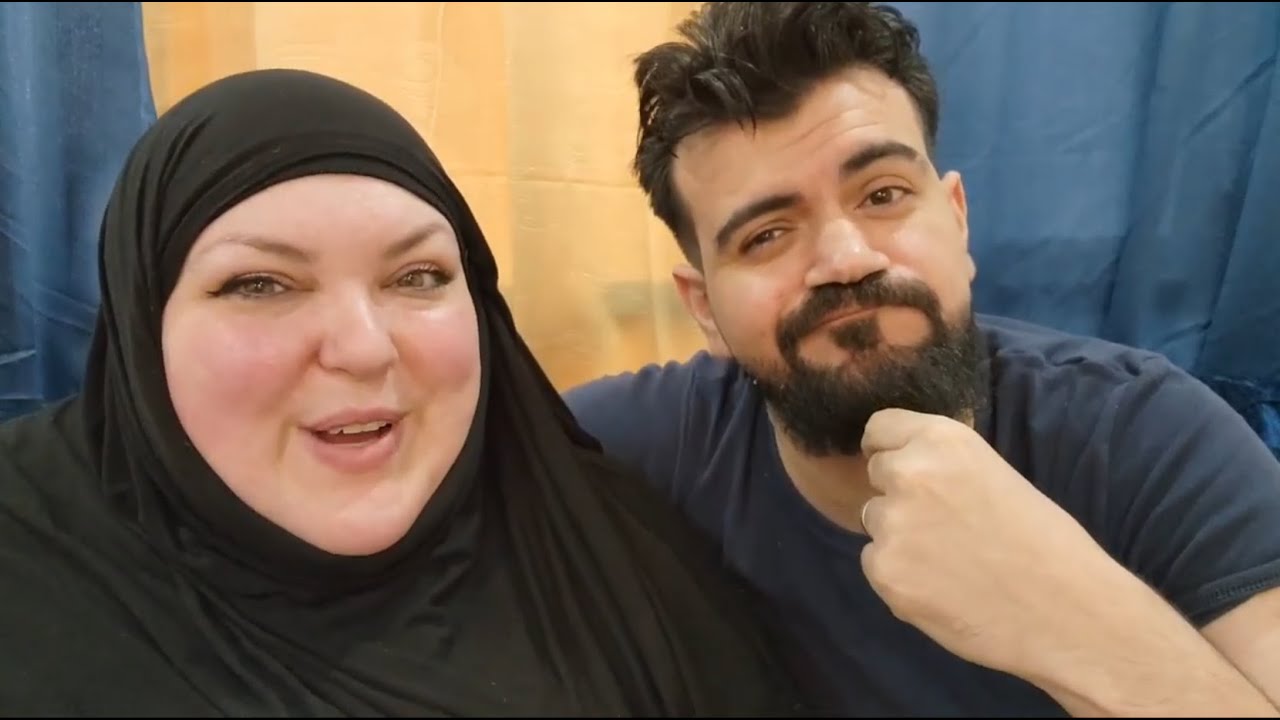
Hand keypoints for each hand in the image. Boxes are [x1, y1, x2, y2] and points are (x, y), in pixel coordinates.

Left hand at [858, 408, 1115, 676]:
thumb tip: (902, 469)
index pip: (880, 429)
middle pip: (876, 476)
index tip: (904, 469)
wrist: (1068, 612)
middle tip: (943, 526)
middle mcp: (908, 473)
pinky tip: (942, 590)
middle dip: (897, 495)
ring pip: (875, 523)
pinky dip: (900, 577)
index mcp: (942, 439)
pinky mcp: (884, 571)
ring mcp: (891, 524)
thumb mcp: (993, 475)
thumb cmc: (1046, 543)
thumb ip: (942, 467)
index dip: (891, 451)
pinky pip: (876, 565)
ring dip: (899, 539)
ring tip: (950, 563)